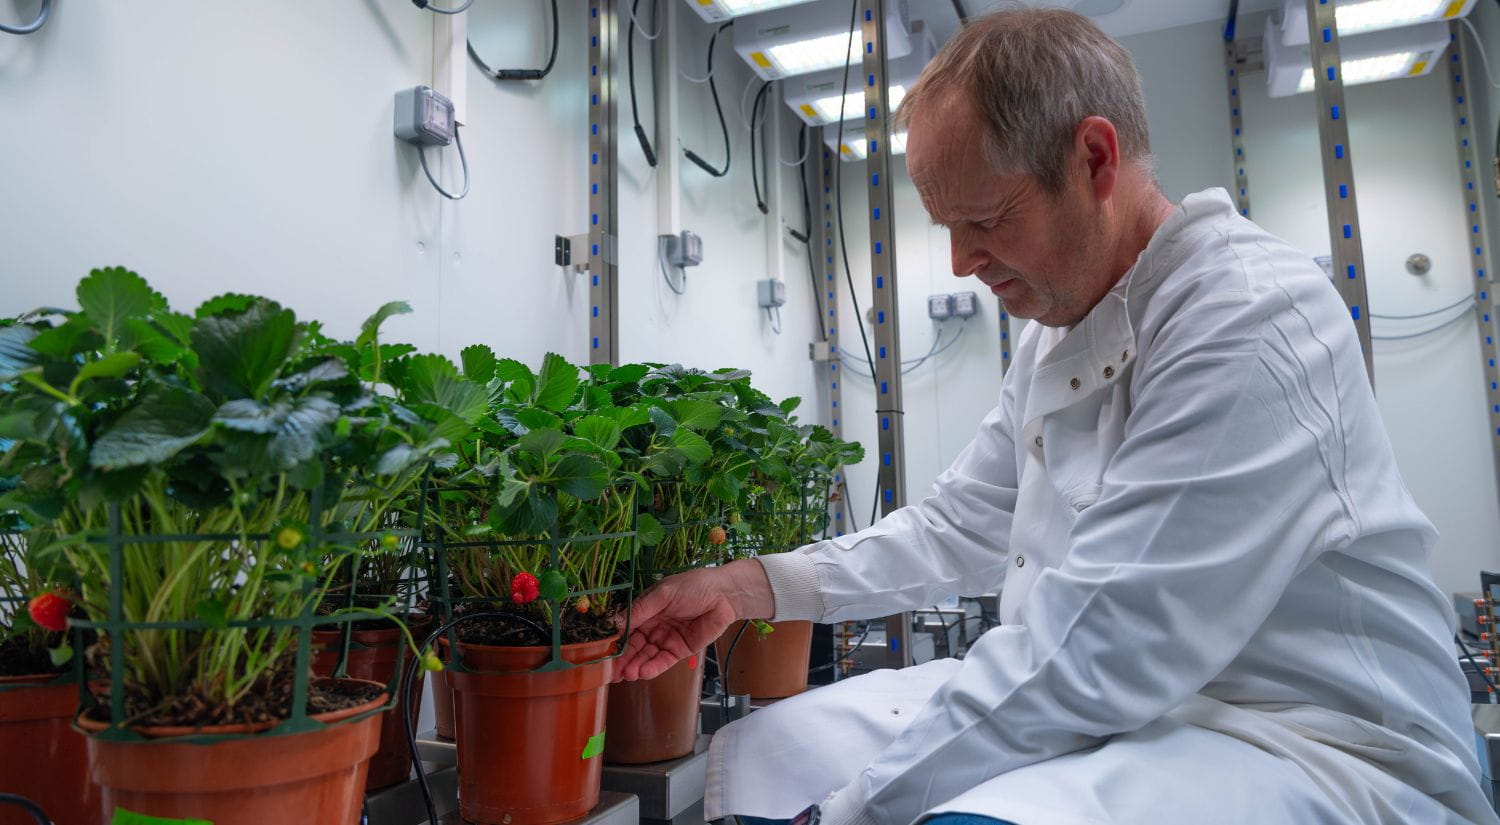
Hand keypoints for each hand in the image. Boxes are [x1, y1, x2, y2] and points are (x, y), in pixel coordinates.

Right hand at [614, 559, 774, 681]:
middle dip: (623, 659)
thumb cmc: (693, 586)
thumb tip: (614, 623)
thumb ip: (640, 610)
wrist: (724, 595)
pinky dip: (652, 668)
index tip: (603, 653)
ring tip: (626, 675)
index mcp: (646, 610)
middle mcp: (653, 626)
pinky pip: (662, 662)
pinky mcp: (680, 650)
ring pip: (646, 656)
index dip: (616, 641)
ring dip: (635, 666)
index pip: (626, 628)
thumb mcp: (663, 594)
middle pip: (634, 646)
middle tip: (611, 672)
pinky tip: (642, 672)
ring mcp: (666, 639)